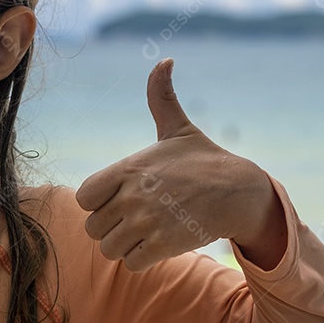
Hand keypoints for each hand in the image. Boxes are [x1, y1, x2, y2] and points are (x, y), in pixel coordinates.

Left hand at [76, 59, 285, 271]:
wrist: (239, 192)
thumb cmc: (204, 160)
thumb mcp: (179, 128)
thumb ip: (161, 97)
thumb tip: (164, 60)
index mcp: (129, 168)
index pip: (84, 197)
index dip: (96, 202)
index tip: (115, 199)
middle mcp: (133, 196)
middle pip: (93, 228)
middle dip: (109, 227)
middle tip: (132, 220)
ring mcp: (147, 223)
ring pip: (110, 248)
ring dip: (124, 245)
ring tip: (144, 233)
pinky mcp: (163, 245)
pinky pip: (132, 263)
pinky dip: (141, 258)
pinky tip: (157, 244)